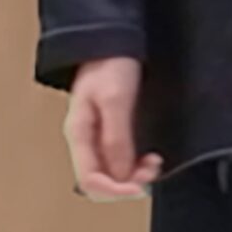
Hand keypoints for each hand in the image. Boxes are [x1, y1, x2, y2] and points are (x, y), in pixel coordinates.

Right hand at [63, 56, 163, 198]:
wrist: (111, 40)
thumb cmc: (109, 63)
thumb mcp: (114, 100)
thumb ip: (116, 138)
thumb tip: (121, 174)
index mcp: (79, 134)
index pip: (89, 181)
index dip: (115, 191)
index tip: (141, 186)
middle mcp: (86, 140)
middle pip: (101, 181)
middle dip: (127, 184)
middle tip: (151, 171)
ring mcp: (98, 137)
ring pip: (113, 174)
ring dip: (134, 176)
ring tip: (153, 164)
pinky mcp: (112, 131)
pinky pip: (121, 160)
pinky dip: (136, 165)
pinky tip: (149, 158)